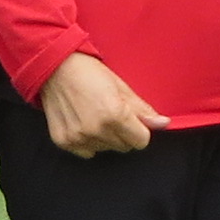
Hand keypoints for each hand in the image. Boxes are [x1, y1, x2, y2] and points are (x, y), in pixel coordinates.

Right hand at [41, 51, 167, 157]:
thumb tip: (163, 123)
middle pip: (124, 147)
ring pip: (106, 149)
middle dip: (123, 133)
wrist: (55, 67)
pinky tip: (83, 122)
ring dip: (105, 137)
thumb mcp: (121, 87)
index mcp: (114, 115)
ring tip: (95, 115)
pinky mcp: (64, 142)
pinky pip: (87, 151)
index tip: (132, 119)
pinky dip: (88, 141)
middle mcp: (96, 130)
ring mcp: (78, 138)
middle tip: (111, 113)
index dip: (139, 130)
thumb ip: (142, 110)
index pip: (141, 141)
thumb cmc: (90, 72)